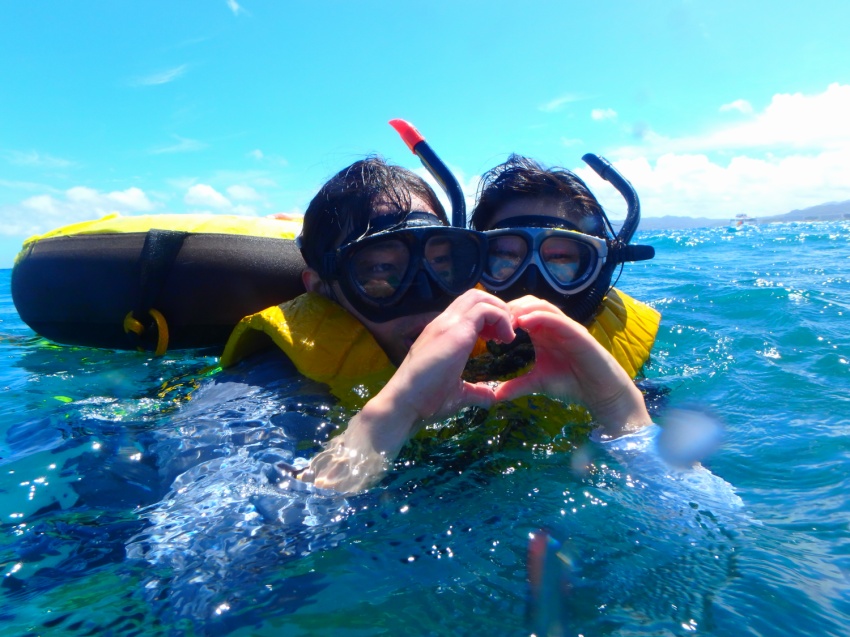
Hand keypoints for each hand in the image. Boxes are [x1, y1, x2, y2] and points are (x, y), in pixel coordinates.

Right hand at [303, 289, 515, 491]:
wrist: (405, 404)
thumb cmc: (425, 401)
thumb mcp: (457, 394)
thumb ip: (475, 392)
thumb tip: (491, 397)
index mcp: (442, 333)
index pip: (467, 308)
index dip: (489, 318)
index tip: (499, 339)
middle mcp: (443, 322)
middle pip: (474, 295)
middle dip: (497, 308)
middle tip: (506, 333)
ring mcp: (447, 323)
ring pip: (479, 297)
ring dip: (500, 311)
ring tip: (507, 335)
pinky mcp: (455, 330)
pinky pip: (485, 310)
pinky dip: (501, 318)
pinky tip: (505, 339)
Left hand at [494, 296, 650, 436]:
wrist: (600, 393)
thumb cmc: (572, 383)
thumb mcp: (537, 383)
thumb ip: (517, 385)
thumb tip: (495, 395)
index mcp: (543, 332)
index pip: (520, 313)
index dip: (502, 316)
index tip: (486, 327)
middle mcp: (554, 325)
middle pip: (528, 303)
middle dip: (509, 308)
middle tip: (492, 320)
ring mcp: (566, 326)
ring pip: (542, 306)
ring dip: (522, 309)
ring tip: (505, 319)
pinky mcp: (577, 333)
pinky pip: (557, 319)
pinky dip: (540, 317)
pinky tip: (524, 322)